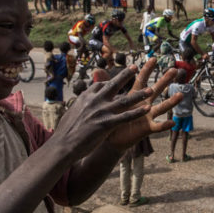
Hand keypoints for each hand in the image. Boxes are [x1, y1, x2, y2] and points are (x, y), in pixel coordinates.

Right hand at [51, 63, 177, 157]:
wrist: (62, 145)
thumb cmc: (66, 132)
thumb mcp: (72, 113)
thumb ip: (80, 107)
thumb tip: (79, 105)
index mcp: (85, 97)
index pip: (100, 86)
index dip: (110, 83)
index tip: (117, 81)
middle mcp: (94, 101)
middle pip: (113, 85)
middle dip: (125, 75)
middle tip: (135, 67)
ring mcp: (101, 112)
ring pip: (124, 100)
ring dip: (139, 94)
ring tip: (151, 89)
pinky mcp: (106, 124)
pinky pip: (125, 117)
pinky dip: (137, 112)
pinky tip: (147, 109)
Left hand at [106, 59, 180, 148]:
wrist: (110, 139)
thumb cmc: (110, 119)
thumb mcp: (107, 101)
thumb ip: (104, 86)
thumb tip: (96, 70)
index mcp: (134, 97)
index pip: (141, 80)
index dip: (147, 70)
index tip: (154, 58)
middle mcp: (144, 105)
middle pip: (156, 90)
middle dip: (165, 80)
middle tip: (174, 70)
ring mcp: (147, 116)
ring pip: (161, 107)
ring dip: (171, 101)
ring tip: (181, 95)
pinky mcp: (146, 129)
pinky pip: (156, 127)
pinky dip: (164, 125)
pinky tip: (172, 122)